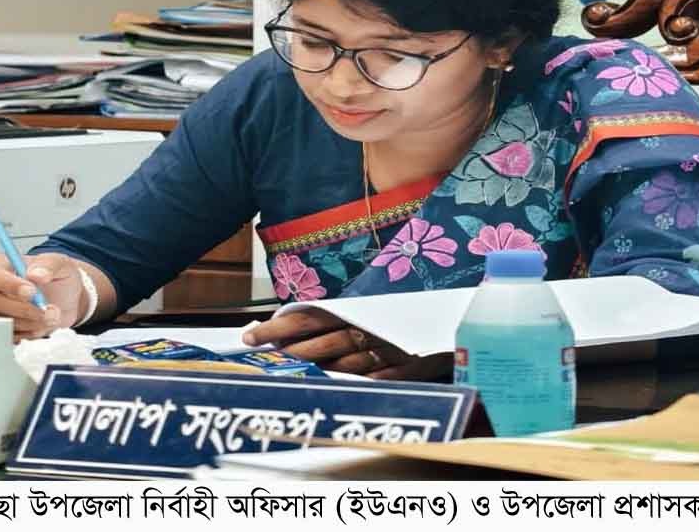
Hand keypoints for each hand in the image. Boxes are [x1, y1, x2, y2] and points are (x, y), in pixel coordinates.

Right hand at [0, 252, 83, 341]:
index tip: (31, 292)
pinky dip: (29, 333)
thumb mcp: (59, 263)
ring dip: (29, 323)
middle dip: (22, 308)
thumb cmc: (56, 276)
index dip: (7, 284)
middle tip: (46, 310)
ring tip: (52, 316)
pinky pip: (7, 336)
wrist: (68, 297)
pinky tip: (43, 325)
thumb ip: (48, 265)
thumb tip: (36, 274)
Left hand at [243, 308, 451, 380]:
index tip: (250, 336)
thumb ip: (332, 323)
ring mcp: (389, 346)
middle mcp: (368, 326)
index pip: (308, 316)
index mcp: (354, 310)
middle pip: (325, 337)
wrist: (447, 323)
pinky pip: (385, 376)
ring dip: (322, 367)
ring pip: (350, 359)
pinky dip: (368, 382)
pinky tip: (348, 388)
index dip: (279, 326)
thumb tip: (285, 333)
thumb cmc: (399, 321)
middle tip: (268, 359)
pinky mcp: (411, 365)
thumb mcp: (366, 315)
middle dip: (295, 349)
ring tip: (296, 376)